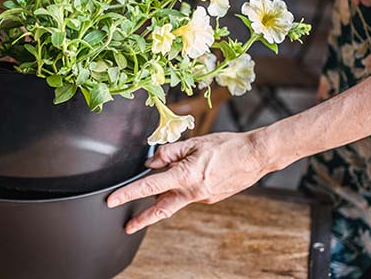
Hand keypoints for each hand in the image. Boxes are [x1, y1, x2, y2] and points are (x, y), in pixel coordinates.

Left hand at [107, 131, 273, 233]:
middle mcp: (193, 191)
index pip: (149, 187)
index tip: (114, 200)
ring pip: (176, 198)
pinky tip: (192, 172)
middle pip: (161, 208)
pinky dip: (183, 186)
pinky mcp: (211, 198)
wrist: (256, 156)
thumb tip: (152, 162)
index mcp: (185, 176)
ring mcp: (203, 198)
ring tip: (165, 176)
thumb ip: (169, 153)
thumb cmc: (227, 146)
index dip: (128, 194)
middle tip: (128, 226)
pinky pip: (190, 194)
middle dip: (143, 219)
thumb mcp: (194, 143)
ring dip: (165, 194)